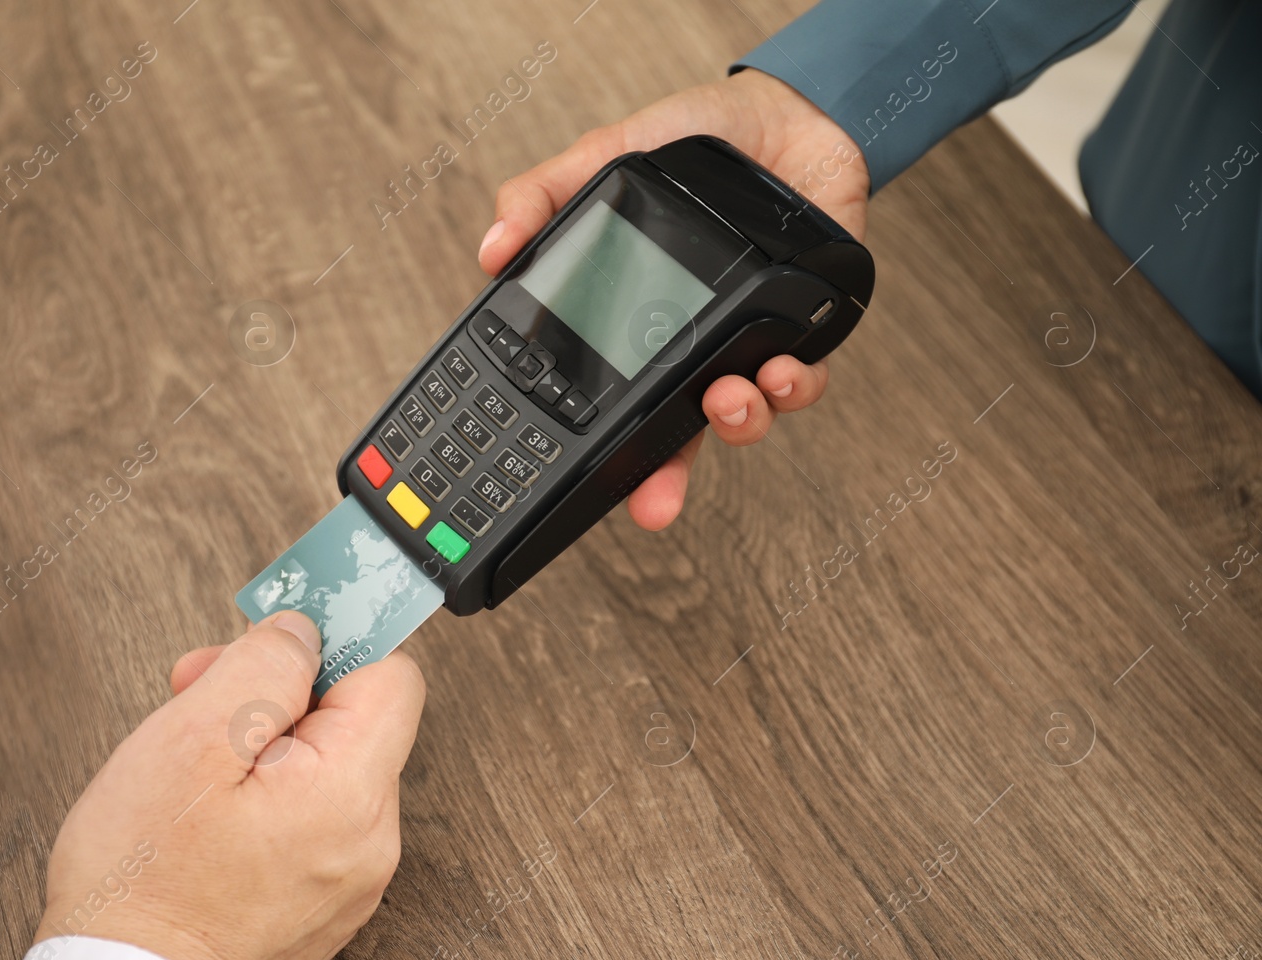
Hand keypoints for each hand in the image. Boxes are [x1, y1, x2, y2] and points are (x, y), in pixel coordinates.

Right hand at [37, 611, 425, 959]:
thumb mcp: (190, 741)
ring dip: (265, 742)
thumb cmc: (141, 883)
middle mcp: (369, 840)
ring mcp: (350, 877)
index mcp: (351, 794)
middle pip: (354, 718)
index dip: (329, 641)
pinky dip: (268, 795)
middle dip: (279, 692)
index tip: (278, 636)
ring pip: (327, 766)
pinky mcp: (322, 900)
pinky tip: (208, 805)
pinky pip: (312, 816)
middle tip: (200, 694)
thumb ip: (262, 668)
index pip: (391, 673)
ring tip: (193, 758)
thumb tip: (303, 631)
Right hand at [478, 70, 868, 529]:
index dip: (597, 449)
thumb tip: (492, 252)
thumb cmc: (690, 143)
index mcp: (635, 327)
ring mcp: (748, 345)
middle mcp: (691, 350)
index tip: (573, 483)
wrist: (781, 114)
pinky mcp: (807, 330)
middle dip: (661, 479)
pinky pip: (805, 382)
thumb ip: (539, 197)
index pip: (608, 402)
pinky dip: (795, 387)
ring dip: (736, 424)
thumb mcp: (596, 160)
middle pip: (672, 437)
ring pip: (742, 418)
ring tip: (725, 399)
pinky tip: (781, 369)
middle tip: (651, 505)